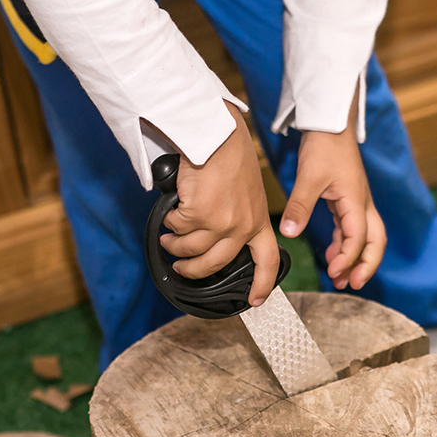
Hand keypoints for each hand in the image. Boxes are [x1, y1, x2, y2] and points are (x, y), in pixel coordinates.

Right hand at [159, 102, 280, 306]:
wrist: (217, 135)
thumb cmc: (230, 155)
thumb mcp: (248, 191)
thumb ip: (239, 215)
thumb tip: (217, 237)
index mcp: (259, 220)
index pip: (268, 260)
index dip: (262, 284)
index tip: (256, 301)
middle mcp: (242, 226)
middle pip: (215, 265)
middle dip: (192, 271)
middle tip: (181, 267)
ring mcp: (220, 222)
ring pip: (190, 250)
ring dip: (174, 246)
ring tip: (168, 238)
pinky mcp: (198, 214)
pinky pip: (177, 229)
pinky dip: (170, 223)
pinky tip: (171, 213)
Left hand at [279, 90, 384, 289]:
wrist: (330, 123)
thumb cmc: (324, 146)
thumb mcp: (309, 178)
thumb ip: (300, 207)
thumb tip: (289, 233)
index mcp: (356, 201)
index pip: (359, 238)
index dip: (348, 258)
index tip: (333, 271)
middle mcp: (362, 204)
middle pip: (375, 242)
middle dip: (366, 266)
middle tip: (350, 285)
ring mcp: (357, 202)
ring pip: (366, 237)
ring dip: (354, 258)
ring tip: (338, 277)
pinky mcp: (348, 198)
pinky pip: (352, 228)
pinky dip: (344, 244)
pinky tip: (330, 254)